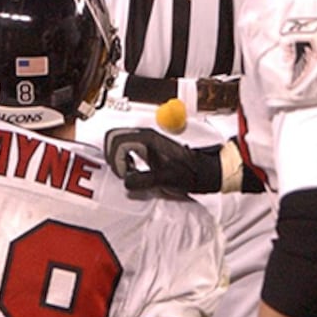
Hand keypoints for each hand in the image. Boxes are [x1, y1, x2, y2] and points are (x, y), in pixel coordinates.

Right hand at [103, 128, 221, 193]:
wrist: (204, 170)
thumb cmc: (188, 173)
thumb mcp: (164, 179)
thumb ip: (143, 180)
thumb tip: (126, 183)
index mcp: (147, 139)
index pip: (117, 141)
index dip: (116, 160)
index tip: (124, 174)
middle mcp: (144, 134)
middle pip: (114, 136)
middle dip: (112, 155)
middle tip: (122, 172)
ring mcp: (145, 138)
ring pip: (119, 140)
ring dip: (117, 156)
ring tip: (127, 172)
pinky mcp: (147, 144)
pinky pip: (126, 145)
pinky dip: (123, 156)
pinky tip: (132, 168)